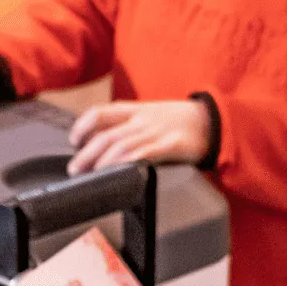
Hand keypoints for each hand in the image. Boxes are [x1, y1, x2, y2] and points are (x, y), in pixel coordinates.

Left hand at [68, 99, 209, 174]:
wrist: (213, 121)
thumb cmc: (180, 121)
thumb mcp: (151, 115)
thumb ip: (128, 125)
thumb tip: (101, 143)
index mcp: (136, 110)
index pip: (101, 113)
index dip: (82, 125)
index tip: (73, 140)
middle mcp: (142, 119)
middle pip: (106, 134)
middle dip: (86, 153)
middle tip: (74, 169)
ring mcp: (156, 131)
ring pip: (121, 145)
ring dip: (101, 162)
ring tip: (90, 175)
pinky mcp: (171, 145)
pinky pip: (145, 153)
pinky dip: (128, 162)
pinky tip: (118, 172)